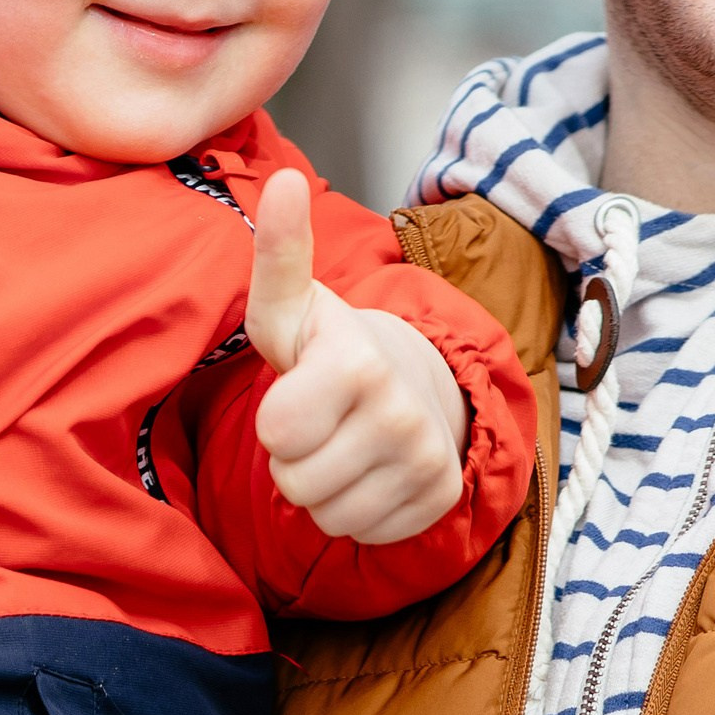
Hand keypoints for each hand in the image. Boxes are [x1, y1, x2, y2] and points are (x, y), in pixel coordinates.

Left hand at [245, 166, 468, 542]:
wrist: (419, 381)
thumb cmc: (334, 349)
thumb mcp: (296, 307)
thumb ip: (278, 254)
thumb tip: (281, 181)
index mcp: (357, 363)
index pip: (276, 435)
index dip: (276, 419)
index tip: (301, 390)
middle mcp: (400, 415)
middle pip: (294, 484)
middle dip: (295, 459)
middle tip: (323, 422)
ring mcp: (425, 461)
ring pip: (325, 516)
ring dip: (323, 488)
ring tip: (344, 445)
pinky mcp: (438, 499)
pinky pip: (361, 533)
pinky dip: (357, 510)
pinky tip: (371, 471)